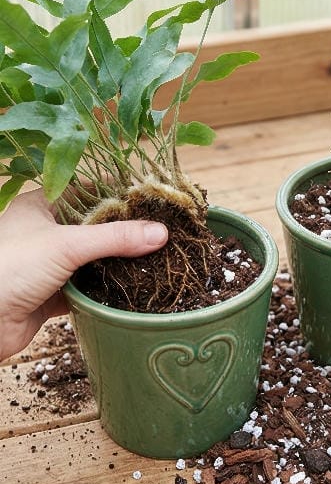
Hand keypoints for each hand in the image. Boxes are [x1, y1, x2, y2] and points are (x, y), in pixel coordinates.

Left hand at [0, 190, 167, 360]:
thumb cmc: (9, 269)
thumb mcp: (66, 245)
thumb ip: (115, 238)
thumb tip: (161, 232)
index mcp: (41, 206)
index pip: (88, 190)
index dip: (119, 192)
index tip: (152, 196)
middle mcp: (44, 232)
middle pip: (94, 225)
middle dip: (124, 229)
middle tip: (160, 227)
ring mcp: (48, 264)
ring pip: (92, 257)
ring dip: (117, 260)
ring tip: (154, 254)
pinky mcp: (51, 294)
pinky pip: (87, 286)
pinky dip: (106, 287)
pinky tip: (131, 284)